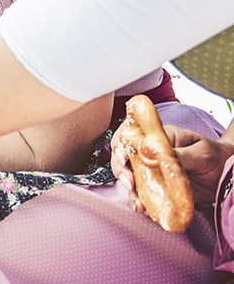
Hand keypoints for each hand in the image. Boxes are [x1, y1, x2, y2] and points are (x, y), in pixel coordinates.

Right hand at [111, 122, 233, 212]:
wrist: (229, 177)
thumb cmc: (216, 157)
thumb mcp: (202, 153)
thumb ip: (179, 154)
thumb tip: (151, 153)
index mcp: (159, 138)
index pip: (130, 134)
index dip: (121, 144)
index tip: (123, 157)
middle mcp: (151, 154)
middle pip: (124, 157)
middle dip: (121, 170)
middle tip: (129, 183)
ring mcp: (153, 172)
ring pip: (131, 179)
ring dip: (130, 191)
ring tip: (138, 204)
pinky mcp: (158, 189)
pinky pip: (144, 195)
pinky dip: (141, 203)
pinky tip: (144, 210)